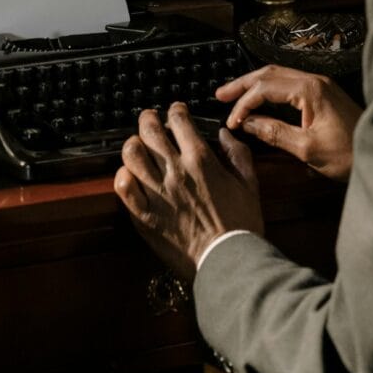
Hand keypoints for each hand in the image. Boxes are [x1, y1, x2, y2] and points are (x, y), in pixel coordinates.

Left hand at [114, 103, 263, 283]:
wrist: (228, 262)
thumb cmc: (241, 225)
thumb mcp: (250, 183)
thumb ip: (238, 153)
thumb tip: (224, 134)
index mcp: (201, 160)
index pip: (179, 120)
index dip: (175, 110)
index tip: (176, 112)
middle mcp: (176, 171)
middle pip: (150, 130)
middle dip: (148, 119)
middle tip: (150, 119)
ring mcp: (158, 193)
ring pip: (132, 154)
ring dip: (133, 144)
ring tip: (137, 145)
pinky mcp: (145, 215)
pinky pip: (123, 188)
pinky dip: (122, 176)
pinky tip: (128, 175)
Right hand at [217, 65, 361, 182]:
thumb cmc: (348, 154)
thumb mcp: (308, 149)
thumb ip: (274, 133)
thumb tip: (247, 123)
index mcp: (310, 90)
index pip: (265, 88)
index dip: (244, 103)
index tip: (232, 121)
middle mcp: (314, 80)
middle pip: (270, 73)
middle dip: (243, 83)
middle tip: (220, 94)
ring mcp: (320, 85)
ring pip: (279, 76)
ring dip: (255, 85)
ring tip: (234, 95)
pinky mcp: (323, 94)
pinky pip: (290, 84)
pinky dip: (270, 90)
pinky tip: (260, 100)